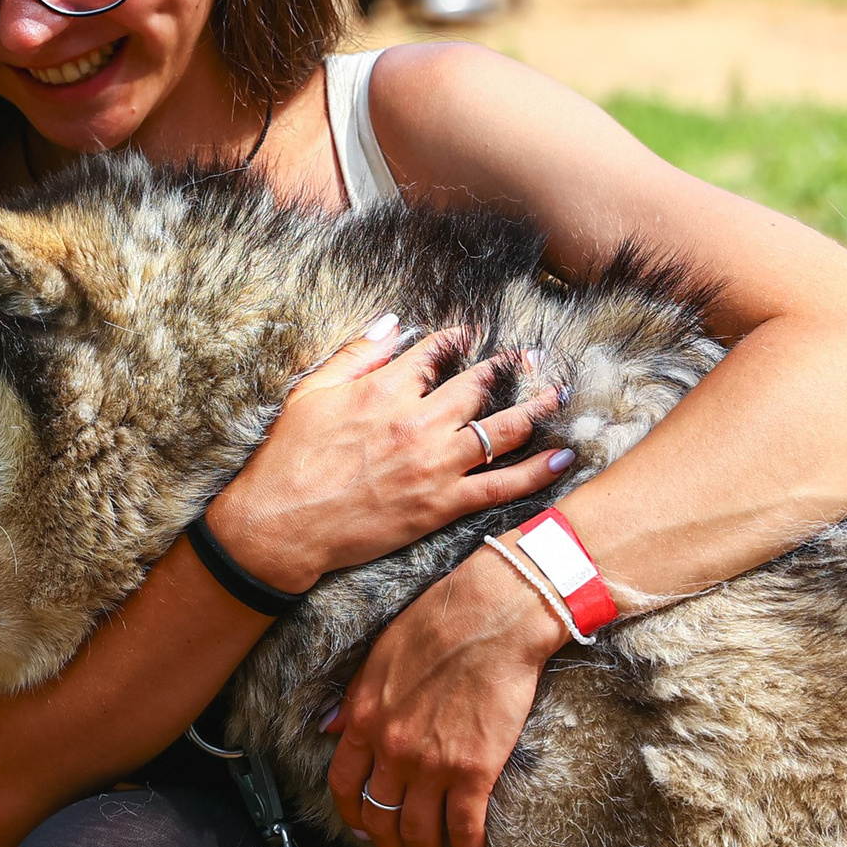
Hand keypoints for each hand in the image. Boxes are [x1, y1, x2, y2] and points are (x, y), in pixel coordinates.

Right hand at [204, 319, 569, 593]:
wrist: (283, 523)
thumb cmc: (289, 458)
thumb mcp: (312, 392)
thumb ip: (357, 354)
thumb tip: (393, 322)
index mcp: (385, 389)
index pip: (435, 353)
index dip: (458, 339)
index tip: (473, 333)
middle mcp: (418, 421)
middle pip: (479, 386)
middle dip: (509, 368)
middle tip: (532, 359)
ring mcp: (434, 463)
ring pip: (502, 430)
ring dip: (537, 409)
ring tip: (559, 396)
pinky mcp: (441, 504)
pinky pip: (502, 485)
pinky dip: (537, 471)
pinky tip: (563, 457)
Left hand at [324, 550, 566, 846]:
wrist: (493, 615)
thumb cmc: (439, 624)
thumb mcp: (378, 658)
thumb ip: (353, 701)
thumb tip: (330, 728)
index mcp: (363, 719)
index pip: (344, 785)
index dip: (353, 817)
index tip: (364, 832)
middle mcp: (391, 748)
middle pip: (380, 818)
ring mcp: (432, 763)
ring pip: (418, 832)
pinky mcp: (475, 769)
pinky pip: (464, 827)